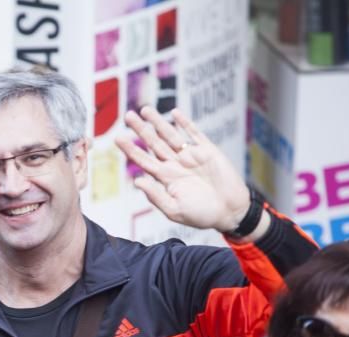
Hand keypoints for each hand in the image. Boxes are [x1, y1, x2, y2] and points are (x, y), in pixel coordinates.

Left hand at [115, 106, 249, 232]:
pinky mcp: (208, 150)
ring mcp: (191, 156)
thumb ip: (155, 196)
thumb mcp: (174, 210)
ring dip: (158, 122)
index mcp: (165, 178)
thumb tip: (136, 181)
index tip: (118, 137)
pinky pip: (194, 133)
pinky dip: (184, 123)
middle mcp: (175, 164)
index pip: (143, 160)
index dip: (131, 149)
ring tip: (145, 110)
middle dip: (140, 130)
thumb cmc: (201, 215)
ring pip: (170, 135)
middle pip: (153, 143)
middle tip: (128, 116)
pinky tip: (174, 113)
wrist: (230, 211)